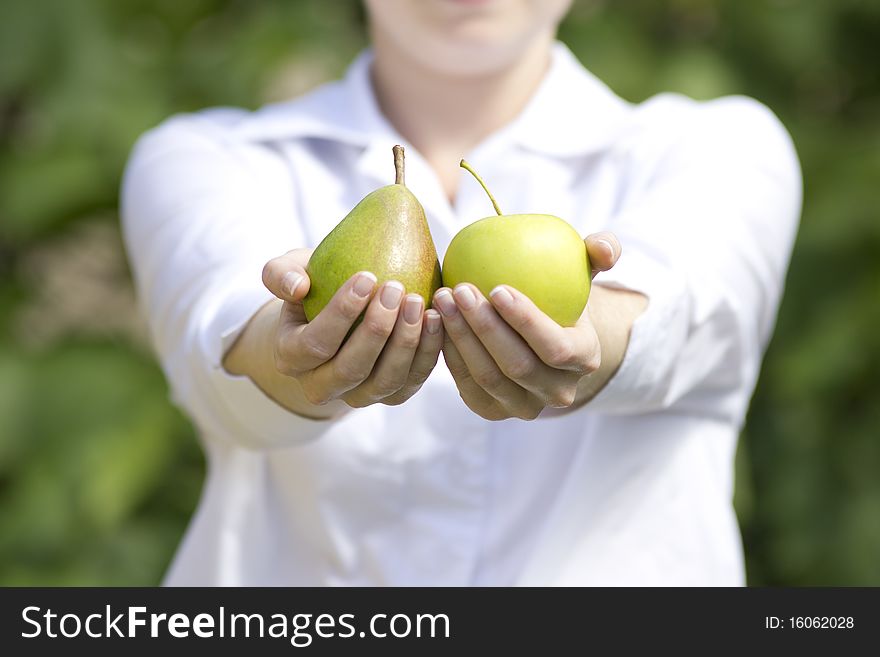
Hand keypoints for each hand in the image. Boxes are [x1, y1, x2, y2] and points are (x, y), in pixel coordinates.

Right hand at [261, 249, 443, 408]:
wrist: (339, 314)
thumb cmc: (314, 285)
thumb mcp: (291, 271)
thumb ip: (281, 274)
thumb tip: (297, 288)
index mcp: (291, 358)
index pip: (314, 344)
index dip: (340, 313)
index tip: (367, 276)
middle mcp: (322, 386)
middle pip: (350, 368)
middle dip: (376, 329)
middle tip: (395, 289)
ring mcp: (358, 395)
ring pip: (384, 381)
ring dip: (405, 342)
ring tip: (419, 302)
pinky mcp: (391, 395)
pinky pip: (412, 381)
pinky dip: (426, 352)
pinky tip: (435, 318)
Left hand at [433, 232, 621, 420]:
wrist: (542, 336)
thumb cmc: (561, 296)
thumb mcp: (583, 272)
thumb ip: (601, 252)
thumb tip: (605, 248)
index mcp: (584, 359)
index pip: (555, 347)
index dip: (526, 321)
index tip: (496, 287)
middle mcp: (558, 392)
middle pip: (517, 365)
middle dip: (485, 327)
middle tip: (459, 290)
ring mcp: (524, 407)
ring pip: (488, 377)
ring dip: (461, 338)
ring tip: (443, 300)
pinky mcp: (492, 409)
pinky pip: (466, 384)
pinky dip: (450, 354)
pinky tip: (436, 322)